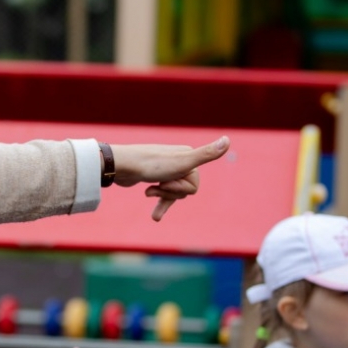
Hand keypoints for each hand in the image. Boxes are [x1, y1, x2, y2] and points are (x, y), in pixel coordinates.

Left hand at [110, 137, 229, 220]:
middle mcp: (178, 160)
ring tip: (148, 192)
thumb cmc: (151, 165)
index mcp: (187, 156)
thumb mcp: (182, 162)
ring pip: (172, 193)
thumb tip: (228, 140)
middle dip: (170, 192)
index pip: (194, 187)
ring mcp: (165, 168)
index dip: (180, 189)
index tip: (167, 179)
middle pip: (183, 191)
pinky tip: (152, 208)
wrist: (120, 166)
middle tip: (156, 184)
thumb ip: (206, 154)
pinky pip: (161, 193)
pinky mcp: (153, 176)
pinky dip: (157, 202)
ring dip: (161, 197)